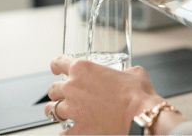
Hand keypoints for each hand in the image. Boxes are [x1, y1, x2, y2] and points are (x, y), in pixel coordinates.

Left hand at [45, 55, 175, 134]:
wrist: (140, 116)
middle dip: (57, 92)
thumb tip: (128, 75)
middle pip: (53, 89)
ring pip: (52, 110)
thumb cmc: (138, 94)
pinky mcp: (79, 129)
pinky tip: (70, 132)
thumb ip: (123, 72)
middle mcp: (72, 87)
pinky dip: (66, 132)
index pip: (59, 62)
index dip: (56, 66)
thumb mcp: (133, 73)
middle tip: (65, 96)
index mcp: (82, 69)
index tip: (56, 70)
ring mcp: (73, 109)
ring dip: (56, 111)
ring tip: (61, 113)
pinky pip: (64, 133)